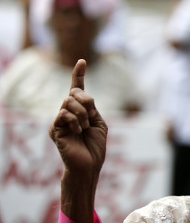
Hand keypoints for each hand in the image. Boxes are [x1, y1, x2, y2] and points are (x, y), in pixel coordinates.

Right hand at [49, 59, 107, 221]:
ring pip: (68, 101)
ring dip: (82, 113)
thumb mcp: (99, 122)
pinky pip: (63, 113)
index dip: (79, 75)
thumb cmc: (95, 146)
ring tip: (84, 128)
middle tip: (91, 118)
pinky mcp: (54, 128)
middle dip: (87, 102)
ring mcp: (60, 120)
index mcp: (81, 110)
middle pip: (75, 92)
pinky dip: (75, 121)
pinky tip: (77, 132)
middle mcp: (68, 112)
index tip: (82, 61)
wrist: (89, 164)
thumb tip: (79, 94)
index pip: (78, 89)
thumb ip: (90, 107)